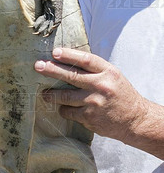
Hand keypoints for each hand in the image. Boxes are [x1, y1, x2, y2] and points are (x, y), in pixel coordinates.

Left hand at [34, 48, 148, 142]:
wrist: (135, 120)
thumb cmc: (120, 95)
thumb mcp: (112, 77)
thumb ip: (95, 70)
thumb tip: (67, 62)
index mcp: (108, 72)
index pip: (86, 59)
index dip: (69, 55)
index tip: (54, 52)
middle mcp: (101, 85)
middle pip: (71, 75)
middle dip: (51, 70)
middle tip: (38, 66)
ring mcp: (94, 102)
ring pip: (65, 96)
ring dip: (51, 95)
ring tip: (44, 94)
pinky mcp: (89, 117)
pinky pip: (69, 111)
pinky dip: (64, 110)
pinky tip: (64, 109)